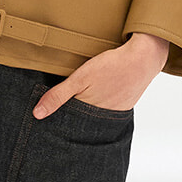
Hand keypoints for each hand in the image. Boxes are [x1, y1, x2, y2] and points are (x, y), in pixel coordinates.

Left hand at [32, 32, 169, 117]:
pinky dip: (98, 107)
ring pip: (92, 117)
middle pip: (79, 121)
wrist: (144, 59)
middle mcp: (101, 118)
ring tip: (82, 98)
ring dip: (85, 111)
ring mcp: (113, 114)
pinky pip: (105, 112)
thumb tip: (37, 114)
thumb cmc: (112, 66)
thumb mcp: (80, 77)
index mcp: (88, 112)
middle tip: (65, 104)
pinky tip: (98, 95)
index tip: (46, 115)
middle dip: (70, 115)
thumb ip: (58, 96)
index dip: (56, 117)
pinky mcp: (122, 108)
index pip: (66, 122)